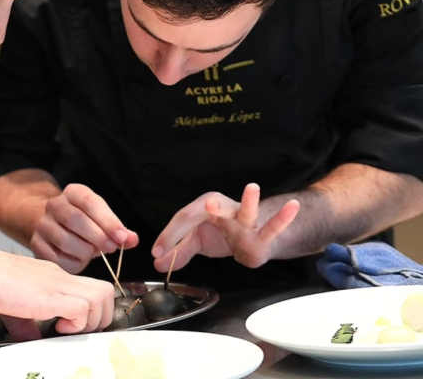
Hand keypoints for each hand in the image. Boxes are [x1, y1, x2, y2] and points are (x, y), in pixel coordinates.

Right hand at [0, 244, 115, 334]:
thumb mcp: (13, 304)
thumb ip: (27, 322)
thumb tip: (32, 338)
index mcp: (53, 276)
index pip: (90, 289)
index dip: (92, 311)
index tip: (76, 326)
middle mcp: (59, 276)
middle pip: (105, 291)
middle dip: (101, 317)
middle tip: (79, 330)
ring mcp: (57, 283)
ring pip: (101, 297)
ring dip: (91, 321)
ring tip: (68, 329)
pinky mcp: (50, 295)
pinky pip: (82, 308)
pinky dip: (76, 323)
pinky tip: (57, 327)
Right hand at [29, 183, 137, 273]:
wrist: (53, 224)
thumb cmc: (83, 223)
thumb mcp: (101, 219)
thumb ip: (118, 230)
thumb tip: (132, 239)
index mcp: (73, 193)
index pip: (90, 202)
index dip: (108, 220)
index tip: (122, 237)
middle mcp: (54, 204)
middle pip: (75, 219)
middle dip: (97, 236)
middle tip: (111, 248)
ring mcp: (42, 224)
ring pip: (65, 240)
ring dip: (84, 252)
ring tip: (92, 253)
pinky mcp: (36, 243)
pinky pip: (56, 258)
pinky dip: (72, 263)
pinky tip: (79, 260)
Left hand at [151, 183, 299, 271]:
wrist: (248, 240)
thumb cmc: (222, 235)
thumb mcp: (196, 242)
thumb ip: (178, 251)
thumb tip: (158, 263)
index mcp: (204, 209)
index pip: (184, 219)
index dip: (170, 236)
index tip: (158, 252)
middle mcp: (223, 209)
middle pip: (207, 208)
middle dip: (202, 210)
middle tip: (207, 206)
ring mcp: (243, 221)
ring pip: (245, 210)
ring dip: (249, 201)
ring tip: (252, 188)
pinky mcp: (261, 234)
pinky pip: (273, 226)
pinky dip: (283, 218)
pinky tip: (292, 207)